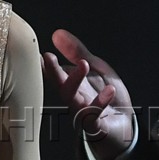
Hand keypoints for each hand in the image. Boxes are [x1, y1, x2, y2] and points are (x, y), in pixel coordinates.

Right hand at [42, 29, 135, 159]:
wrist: (123, 125)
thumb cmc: (105, 96)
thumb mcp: (95, 68)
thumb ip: (77, 52)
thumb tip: (57, 34)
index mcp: (71, 84)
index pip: (53, 73)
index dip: (43, 63)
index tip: (35, 51)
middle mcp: (74, 99)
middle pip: (59, 85)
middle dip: (53, 71)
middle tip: (48, 57)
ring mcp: (83, 113)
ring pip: (73, 100)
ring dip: (75, 81)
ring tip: (83, 64)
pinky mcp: (96, 126)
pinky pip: (95, 115)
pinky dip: (101, 103)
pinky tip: (109, 90)